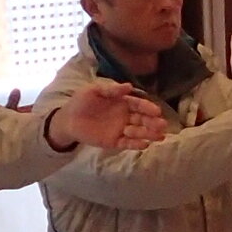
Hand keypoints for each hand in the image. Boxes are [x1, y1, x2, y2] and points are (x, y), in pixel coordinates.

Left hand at [50, 80, 169, 152]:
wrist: (68, 120)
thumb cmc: (81, 102)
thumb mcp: (94, 91)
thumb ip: (111, 90)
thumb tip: (129, 86)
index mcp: (122, 102)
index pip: (138, 104)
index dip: (148, 108)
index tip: (157, 111)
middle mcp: (125, 116)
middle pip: (142, 119)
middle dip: (153, 122)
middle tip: (163, 125)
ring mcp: (121, 129)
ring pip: (138, 132)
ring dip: (149, 133)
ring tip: (159, 136)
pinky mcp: (115, 141)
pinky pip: (127, 143)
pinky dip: (136, 144)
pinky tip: (145, 144)